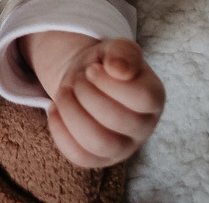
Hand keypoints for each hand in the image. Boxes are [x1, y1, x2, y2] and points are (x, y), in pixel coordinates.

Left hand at [22, 33, 163, 167]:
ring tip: (64, 93)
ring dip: (71, 112)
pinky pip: (80, 157)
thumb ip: (123, 52)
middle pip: (116, 120)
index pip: (141, 97)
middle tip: (77, 79)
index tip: (92, 69)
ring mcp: (123, 148)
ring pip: (98, 143)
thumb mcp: (116, 48)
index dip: (109, 82)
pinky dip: (60, 130)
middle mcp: (144, 128)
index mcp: (153, 98)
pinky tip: (55, 108)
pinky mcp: (99, 160)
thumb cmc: (106, 64)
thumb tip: (118, 69)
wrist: (87, 80)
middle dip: (85, 93)